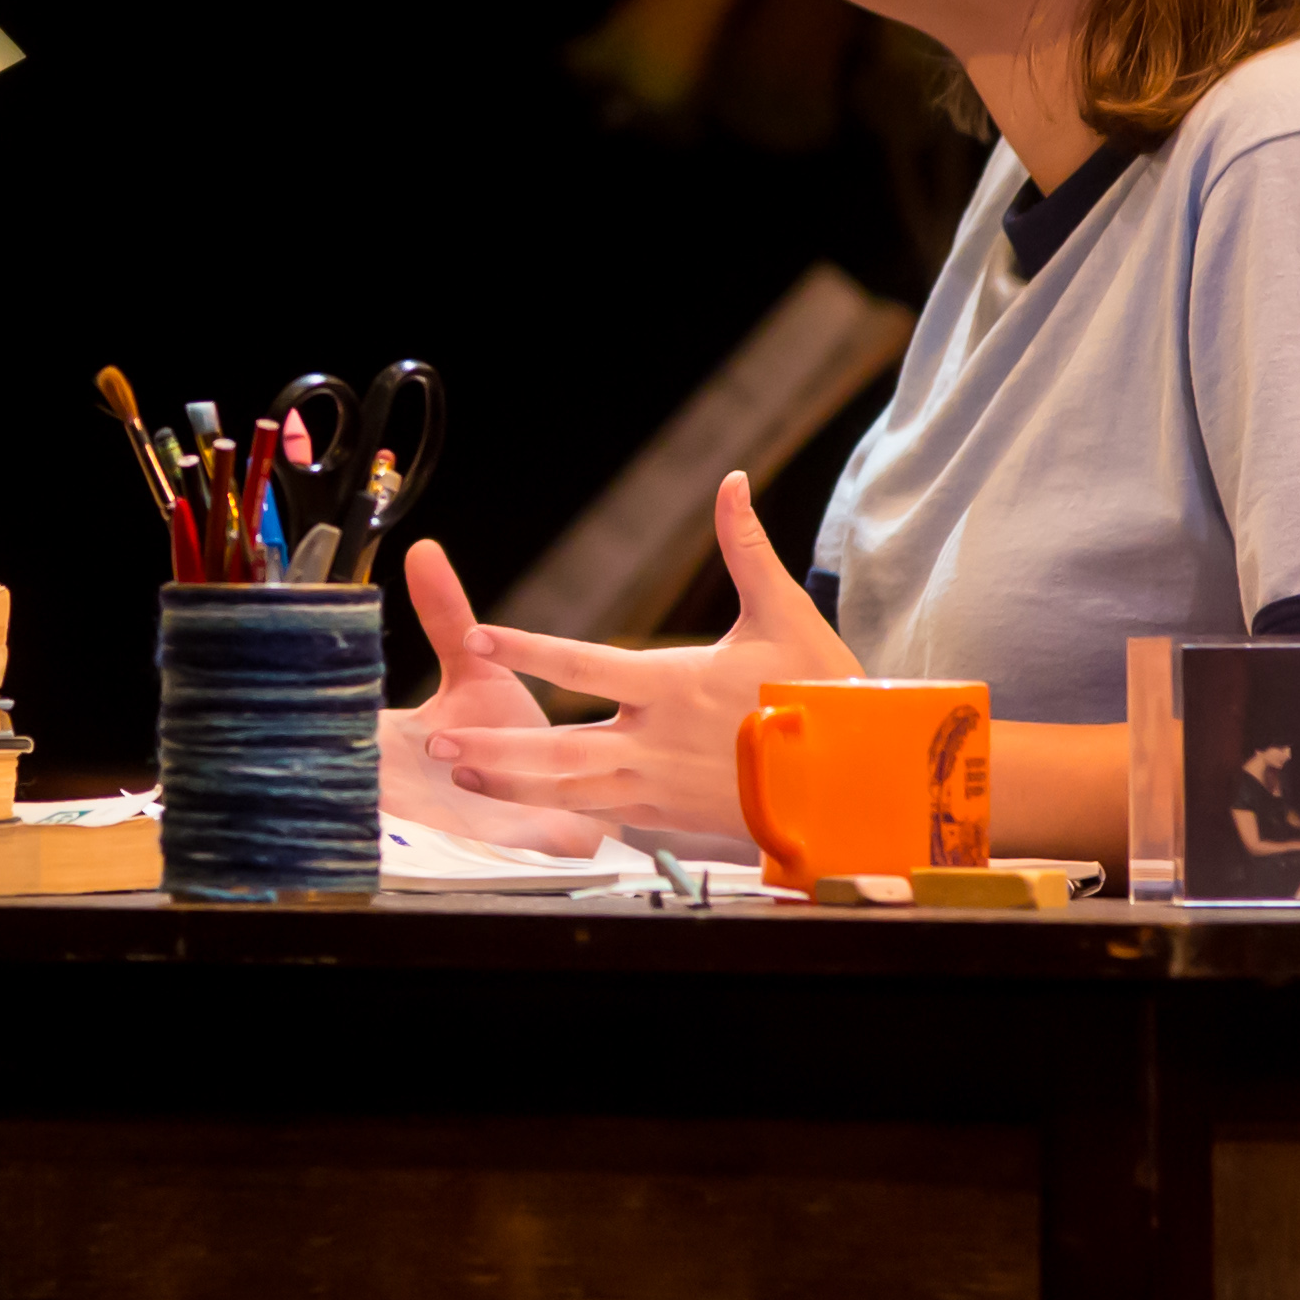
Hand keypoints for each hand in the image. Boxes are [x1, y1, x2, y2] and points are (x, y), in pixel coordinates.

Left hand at [403, 470, 857, 852]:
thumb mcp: (784, 616)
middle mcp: (656, 741)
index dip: (526, 649)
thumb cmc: (825, 696)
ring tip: (459, 774)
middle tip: (440, 742)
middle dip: (495, 747)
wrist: (859, 782)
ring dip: (511, 784)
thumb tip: (732, 482)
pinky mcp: (670, 817)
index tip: (476, 637)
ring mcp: (660, 787)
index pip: (582, 665)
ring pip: (569, 789)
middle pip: (557, 747)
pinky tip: (518, 811)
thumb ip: (746, 548)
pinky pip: (601, 816)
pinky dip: (556, 814)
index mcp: (674, 685)